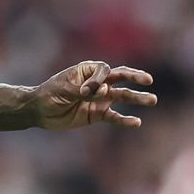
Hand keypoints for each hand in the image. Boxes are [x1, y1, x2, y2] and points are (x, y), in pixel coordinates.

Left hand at [34, 62, 156, 129]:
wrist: (40, 111)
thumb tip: (105, 91)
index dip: (99, 81)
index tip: (84, 92)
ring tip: (153, 100)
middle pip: (121, 77)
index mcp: (88, 70)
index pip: (104, 70)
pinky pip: (114, 116)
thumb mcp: (64, 90)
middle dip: (135, 78)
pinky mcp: (98, 114)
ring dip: (137, 98)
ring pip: (122, 96)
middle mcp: (97, 83)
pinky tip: (137, 123)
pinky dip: (125, 120)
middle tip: (148, 80)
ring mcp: (99, 99)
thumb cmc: (49, 94)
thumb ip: (85, 91)